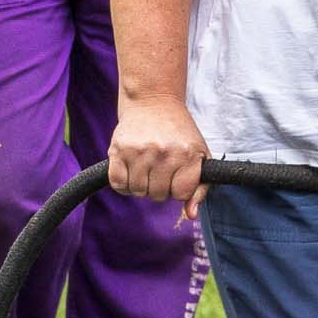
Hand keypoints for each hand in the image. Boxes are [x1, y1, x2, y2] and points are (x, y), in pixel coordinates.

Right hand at [109, 95, 208, 218]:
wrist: (154, 102)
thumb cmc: (179, 132)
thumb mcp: (198, 154)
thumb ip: (199, 186)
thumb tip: (191, 215)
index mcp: (188, 154)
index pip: (181, 194)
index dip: (178, 190)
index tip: (177, 178)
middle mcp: (164, 153)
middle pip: (157, 195)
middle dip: (160, 188)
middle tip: (161, 170)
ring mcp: (140, 152)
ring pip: (137, 192)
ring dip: (142, 186)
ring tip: (147, 168)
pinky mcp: (118, 150)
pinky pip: (118, 184)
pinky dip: (124, 184)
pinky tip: (132, 170)